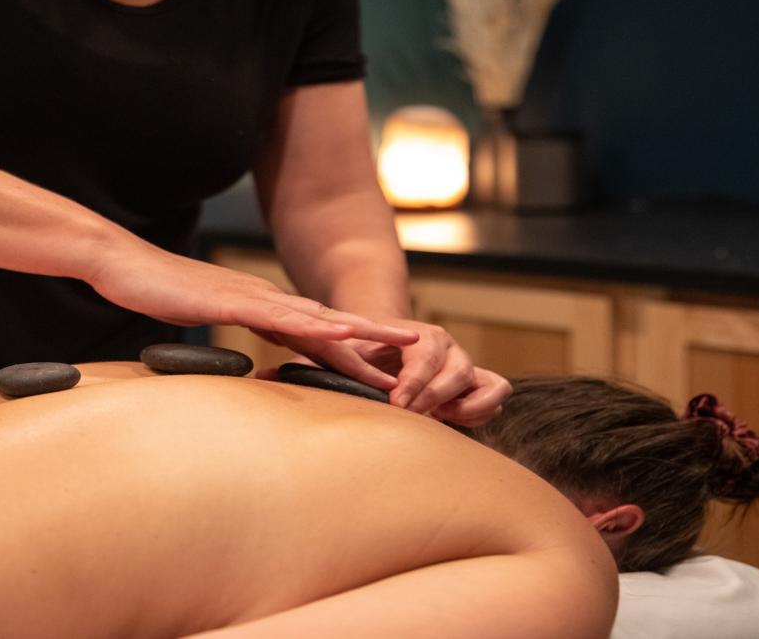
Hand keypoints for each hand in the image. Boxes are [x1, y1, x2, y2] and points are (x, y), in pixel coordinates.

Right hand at [86, 242, 419, 347]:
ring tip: (404, 346)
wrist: (122, 264)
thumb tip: (238, 366)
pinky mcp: (233, 301)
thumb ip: (223, 339)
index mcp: (257, 308)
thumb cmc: (154, 294)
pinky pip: (281, 316)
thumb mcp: (198, 322)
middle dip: (375, 343)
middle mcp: (263, 299)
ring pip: (318, 320)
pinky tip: (342, 335)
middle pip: (329, 326)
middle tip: (419, 359)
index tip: (383, 374)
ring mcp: (251, 297)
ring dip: (363, 334)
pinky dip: (315, 327)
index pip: (312, 336)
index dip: (351, 354)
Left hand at [256, 319, 510, 424]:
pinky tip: (456, 423)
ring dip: (460, 402)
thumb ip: (305, 366)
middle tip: (411, 415)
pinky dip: (482, 407)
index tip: (397, 402)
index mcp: (414, 334)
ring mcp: (464, 363)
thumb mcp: (336, 356)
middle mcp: (444, 345)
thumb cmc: (356, 355)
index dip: (414, 379)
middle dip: (433, 392)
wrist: (387, 343)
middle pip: (455, 365)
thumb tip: (263, 375)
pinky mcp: (476, 382)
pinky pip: (495, 392)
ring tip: (434, 420)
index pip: (424, 351)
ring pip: (479, 378)